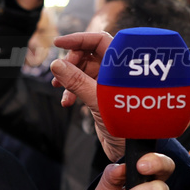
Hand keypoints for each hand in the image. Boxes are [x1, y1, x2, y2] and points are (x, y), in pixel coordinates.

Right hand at [50, 31, 124, 160]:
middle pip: (87, 54)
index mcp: (121, 65)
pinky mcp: (101, 97)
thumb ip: (77, 82)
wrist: (133, 151)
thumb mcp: (98, 101)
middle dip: (71, 62)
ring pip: (82, 70)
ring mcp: (108, 84)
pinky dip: (72, 91)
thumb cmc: (127, 126)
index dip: (78, 39)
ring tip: (59, 89)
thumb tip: (57, 65)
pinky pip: (82, 85)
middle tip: (60, 74)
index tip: (58, 42)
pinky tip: (67, 103)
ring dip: (69, 78)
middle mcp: (115, 72)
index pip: (98, 40)